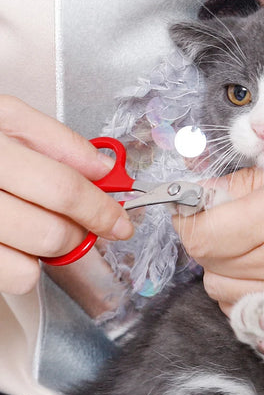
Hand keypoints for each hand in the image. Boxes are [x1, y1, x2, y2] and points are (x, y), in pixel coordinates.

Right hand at [0, 96, 133, 293]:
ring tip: (39, 222)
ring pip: (31, 264)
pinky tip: (14, 239)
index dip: (101, 208)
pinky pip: (12, 278)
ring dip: (51, 248)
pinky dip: (24, 266)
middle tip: (81, 220)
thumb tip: (103, 168)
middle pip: (52, 232)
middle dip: (80, 231)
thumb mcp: (4, 116)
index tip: (121, 220)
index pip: (62, 187)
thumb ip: (57, 139)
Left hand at [173, 143, 263, 315]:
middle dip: (201, 239)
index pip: (202, 235)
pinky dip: (242, 289)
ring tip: (238, 242)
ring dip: (219, 267)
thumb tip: (204, 193)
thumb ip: (243, 184)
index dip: (185, 219)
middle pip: (207, 267)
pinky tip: (257, 266)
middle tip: (216, 218)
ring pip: (224, 294)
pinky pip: (253, 307)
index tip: (186, 205)